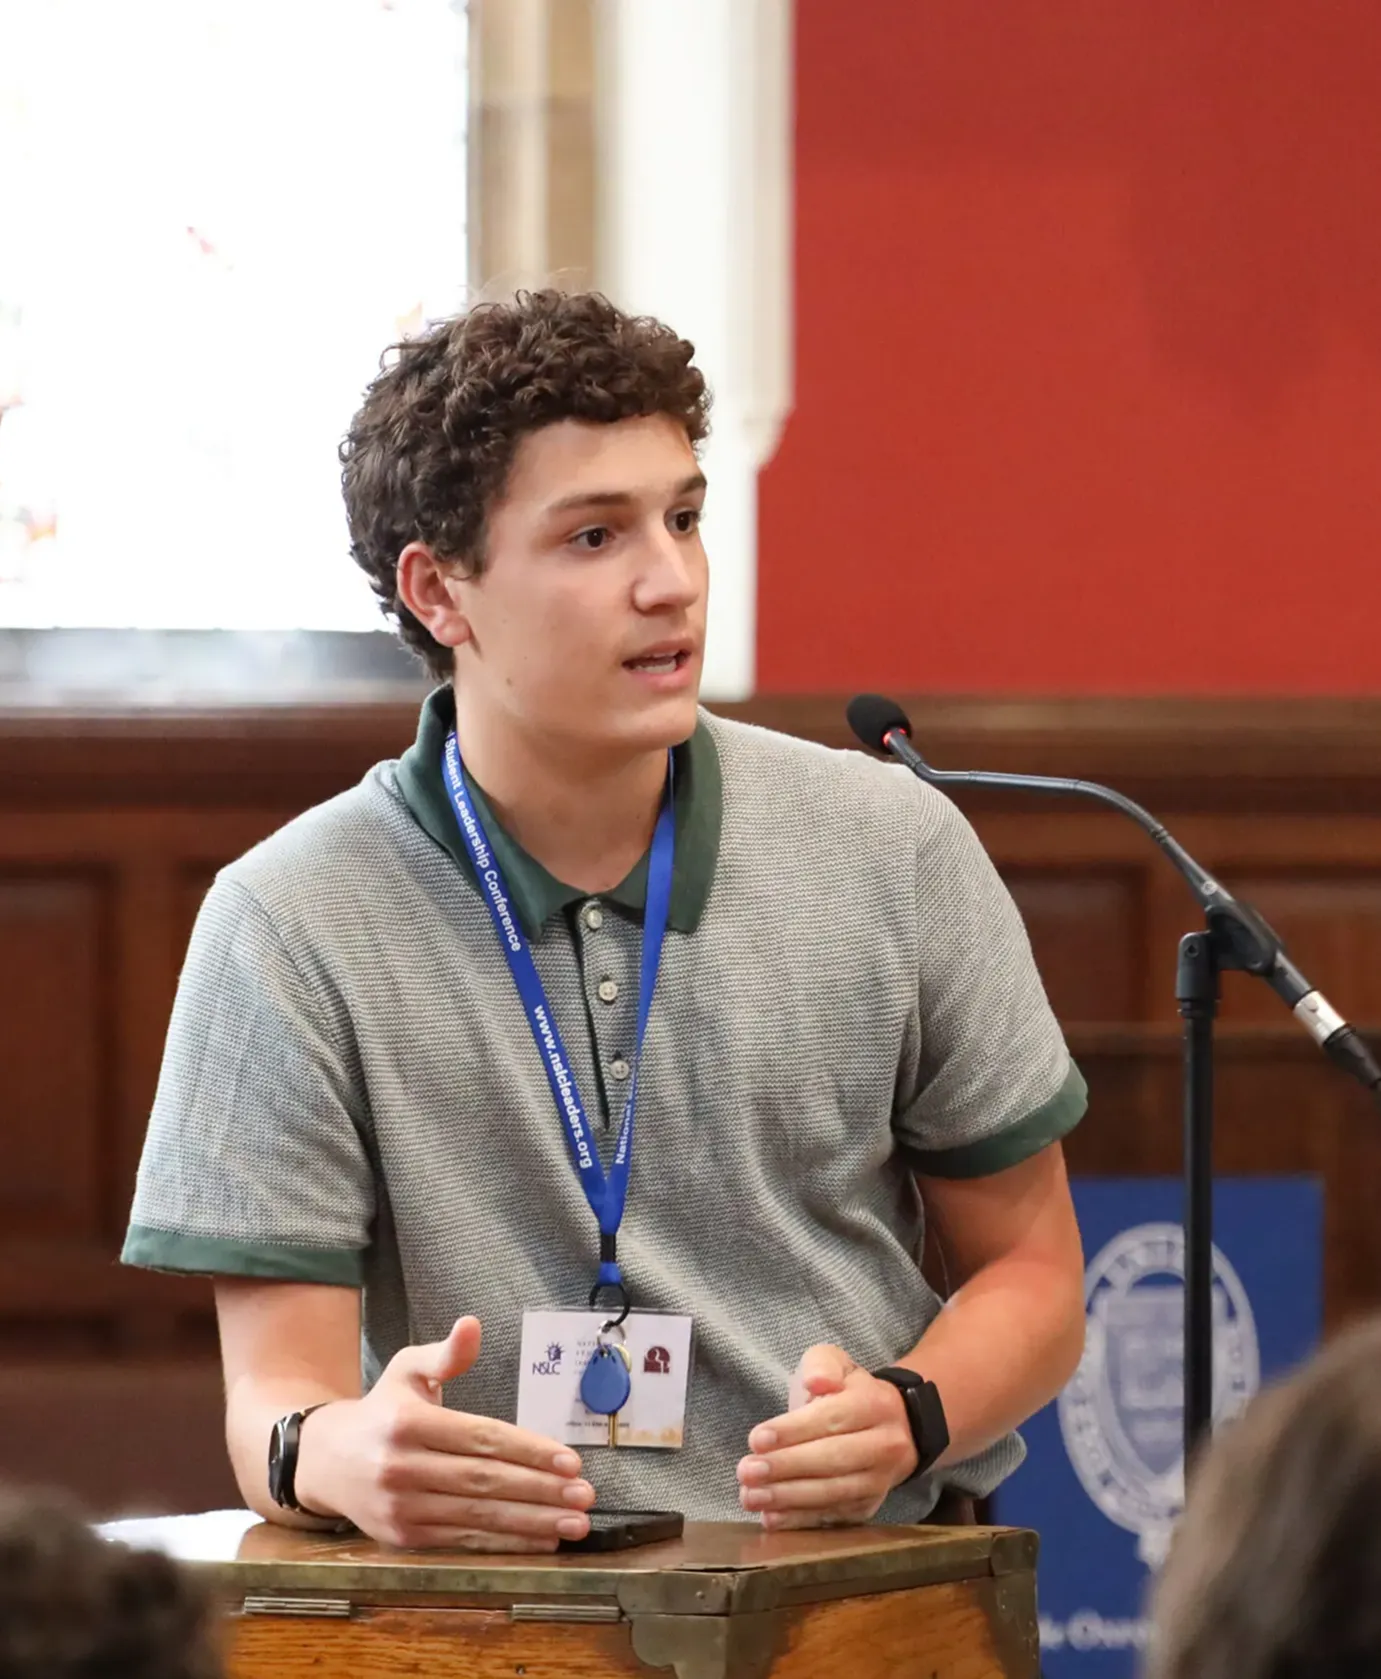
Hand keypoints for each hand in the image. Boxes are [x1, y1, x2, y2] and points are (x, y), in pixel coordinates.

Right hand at [296, 1317, 594, 1551]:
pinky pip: (463, 1540)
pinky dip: (505, 1543)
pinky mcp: (402, 1538)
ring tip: (575, 1522)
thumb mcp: (407, 1370)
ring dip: (532, 1523)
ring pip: (478, 1516)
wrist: (325, 1461)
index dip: (528, 1450)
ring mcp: (401, 1508)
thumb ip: (445, 1354)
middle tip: (585, 1494)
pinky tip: (540, 1539)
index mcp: (408, 1422)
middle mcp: (402, 1467)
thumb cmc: (382, 1410)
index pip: (481, 1438)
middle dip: (541, 1490)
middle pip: (485, 1481)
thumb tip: (472, 1324)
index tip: (570, 1460)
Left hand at [736, 1344, 917, 1530]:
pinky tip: (771, 1518)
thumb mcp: (835, 1362)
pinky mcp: (868, 1507)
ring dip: (788, 1498)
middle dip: (785, 1467)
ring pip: (833, 1493)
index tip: (756, 1440)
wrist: (892, 1425)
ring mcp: (879, 1480)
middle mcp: (884, 1445)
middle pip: (832, 1460)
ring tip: (751, 1497)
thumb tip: (817, 1382)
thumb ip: (822, 1365)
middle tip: (746, 1471)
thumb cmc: (848, 1392)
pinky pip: (833, 1516)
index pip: (832, 1419)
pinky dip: (800, 1520)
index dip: (793, 1431)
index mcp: (874, 1405)